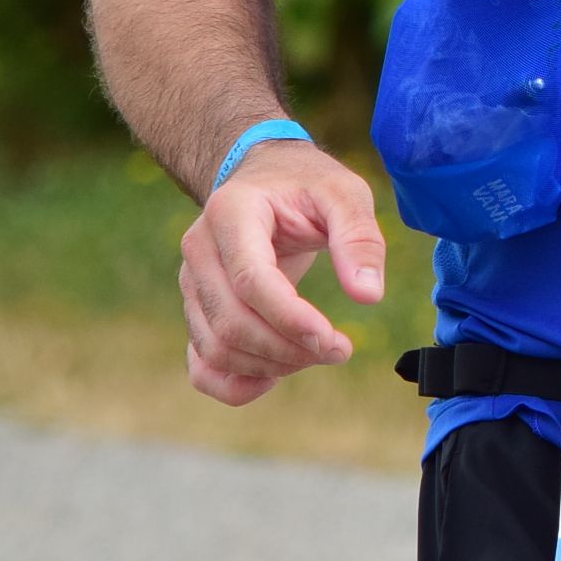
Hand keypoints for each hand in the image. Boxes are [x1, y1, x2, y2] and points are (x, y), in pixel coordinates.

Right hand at [177, 138, 387, 406]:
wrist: (264, 176)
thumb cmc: (306, 183)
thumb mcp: (344, 192)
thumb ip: (359, 238)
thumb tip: (368, 296)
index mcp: (231, 213)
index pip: (251, 280)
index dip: (291, 319)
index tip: (336, 341)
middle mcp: (199, 249)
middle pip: (232, 322)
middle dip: (289, 349)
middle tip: (339, 349)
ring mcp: (191, 282)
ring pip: (217, 348)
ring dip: (271, 366)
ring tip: (317, 353)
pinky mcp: (197, 309)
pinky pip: (201, 364)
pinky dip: (234, 384)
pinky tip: (275, 377)